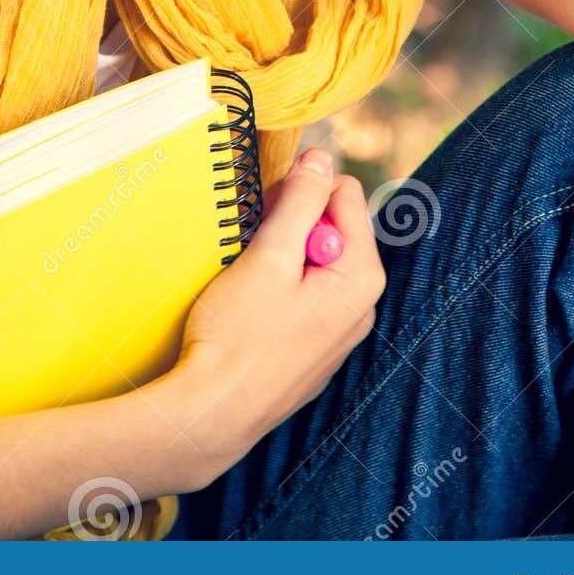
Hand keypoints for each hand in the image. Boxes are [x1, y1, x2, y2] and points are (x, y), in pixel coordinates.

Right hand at [168, 147, 384, 485]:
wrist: (211, 416)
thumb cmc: (238, 337)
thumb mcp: (269, 256)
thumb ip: (300, 201)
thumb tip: (321, 157)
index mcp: (362, 277)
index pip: (344, 194)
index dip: (301, 192)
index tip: (266, 216)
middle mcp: (362, 306)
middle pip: (331, 229)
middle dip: (290, 227)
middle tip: (253, 252)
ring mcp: (338, 333)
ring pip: (314, 263)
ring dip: (281, 259)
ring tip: (248, 284)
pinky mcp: (314, 351)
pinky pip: (304, 298)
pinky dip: (278, 291)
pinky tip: (250, 313)